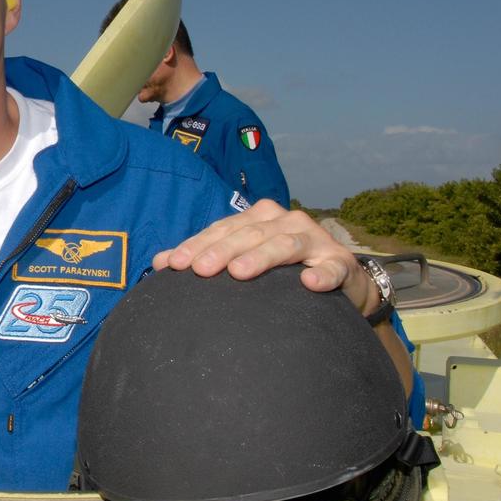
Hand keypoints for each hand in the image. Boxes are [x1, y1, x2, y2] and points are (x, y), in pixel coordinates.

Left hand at [152, 200, 373, 312]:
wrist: (340, 278)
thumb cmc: (281, 270)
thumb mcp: (244, 258)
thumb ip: (207, 257)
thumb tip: (160, 261)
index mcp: (259, 218)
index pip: (222, 229)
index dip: (197, 245)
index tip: (173, 265)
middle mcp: (285, 221)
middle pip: (249, 234)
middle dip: (221, 251)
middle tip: (200, 271)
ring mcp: (315, 240)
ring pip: (285, 245)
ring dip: (262, 257)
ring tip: (240, 272)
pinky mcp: (341, 262)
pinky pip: (332, 268)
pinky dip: (322, 274)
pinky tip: (309, 283)